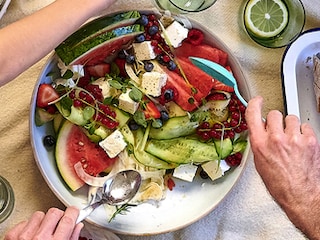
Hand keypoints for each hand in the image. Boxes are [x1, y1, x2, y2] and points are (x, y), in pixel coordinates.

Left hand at [4, 207, 82, 239]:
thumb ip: (71, 239)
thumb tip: (77, 227)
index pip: (68, 219)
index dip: (74, 213)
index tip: (75, 212)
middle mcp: (39, 238)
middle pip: (54, 213)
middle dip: (59, 217)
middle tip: (59, 224)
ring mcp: (24, 236)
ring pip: (39, 215)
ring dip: (43, 222)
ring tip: (43, 233)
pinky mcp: (12, 236)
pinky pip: (24, 222)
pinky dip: (29, 227)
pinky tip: (32, 235)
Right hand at [245, 96, 319, 238]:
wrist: (300, 195)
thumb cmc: (279, 184)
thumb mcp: (259, 163)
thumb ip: (259, 142)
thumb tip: (262, 130)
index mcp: (260, 144)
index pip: (253, 114)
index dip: (255, 103)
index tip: (257, 100)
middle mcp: (276, 139)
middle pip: (275, 114)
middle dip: (276, 121)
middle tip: (279, 132)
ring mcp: (294, 139)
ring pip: (291, 118)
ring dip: (291, 126)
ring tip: (292, 140)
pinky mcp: (310, 140)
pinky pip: (305, 127)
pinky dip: (304, 133)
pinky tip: (301, 144)